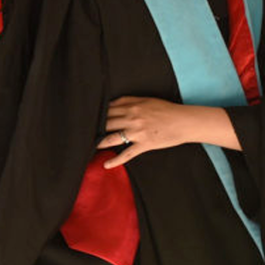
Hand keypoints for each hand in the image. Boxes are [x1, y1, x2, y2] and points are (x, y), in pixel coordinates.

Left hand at [99, 97, 240, 167]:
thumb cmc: (166, 110)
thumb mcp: (146, 100)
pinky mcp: (145, 144)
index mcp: (132, 106)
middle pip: (107, 123)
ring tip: (89, 147)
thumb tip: (111, 102)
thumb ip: (128, 100)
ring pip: (112, 137)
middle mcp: (132, 118)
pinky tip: (106, 165)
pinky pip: (127, 154)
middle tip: (81, 133)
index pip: (108, 109)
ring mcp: (138, 132)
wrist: (184, 122)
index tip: (85, 118)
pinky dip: (115, 160)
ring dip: (99, 143)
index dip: (95, 114)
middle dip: (94, 128)